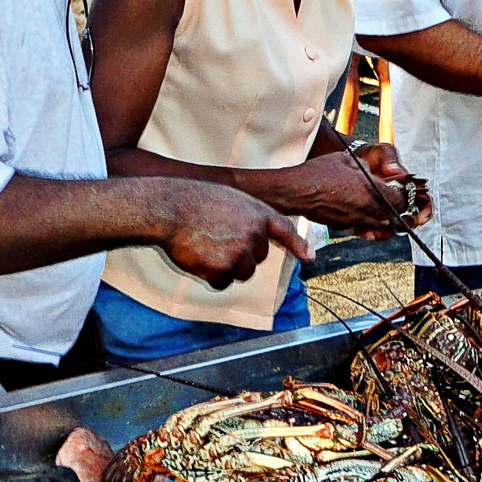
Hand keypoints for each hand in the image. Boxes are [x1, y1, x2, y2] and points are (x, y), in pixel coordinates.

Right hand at [154, 181, 311, 289]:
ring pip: (243, 273)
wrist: (172, 208)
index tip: (309, 258)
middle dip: (241, 255)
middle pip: (258, 259)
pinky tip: (199, 258)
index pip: (286, 231)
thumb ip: (251, 217)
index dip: (299, 245)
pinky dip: (211, 277)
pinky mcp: (223, 269)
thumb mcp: (233, 198)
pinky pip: (223, 283)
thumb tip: (260, 237)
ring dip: (227, 268)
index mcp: (260, 214)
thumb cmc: (197, 201)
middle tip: (218, 239)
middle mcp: (255, 234)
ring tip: (208, 247)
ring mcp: (240, 253)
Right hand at [279, 150, 408, 237]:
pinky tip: (355, 209)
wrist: (296, 191)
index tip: (398, 190)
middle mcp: (367, 210)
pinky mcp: (342, 226)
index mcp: (371, 191)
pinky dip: (362, 219)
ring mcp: (355, 220)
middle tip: (388, 198)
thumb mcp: (347, 160)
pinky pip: (360, 225)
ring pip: (377, 224)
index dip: (402, 196)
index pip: (400, 200)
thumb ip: (365, 167)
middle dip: (392, 208)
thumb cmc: (319, 173)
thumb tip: (370, 172)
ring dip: (379, 215)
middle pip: (391, 216)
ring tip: (372, 204)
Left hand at [347, 141, 431, 230]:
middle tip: (392, 228)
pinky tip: (362, 231)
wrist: (353, 160)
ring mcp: (386, 209)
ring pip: (392, 228)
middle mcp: (400, 201)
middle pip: (409, 219)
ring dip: (385, 233)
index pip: (424, 202)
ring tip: (372, 232)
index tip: (419, 219)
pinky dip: (370, 233)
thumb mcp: (382, 151)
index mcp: (408, 187)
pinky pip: (374, 229)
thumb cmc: (372, 155)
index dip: (425, 212)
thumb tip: (393, 171)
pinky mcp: (371, 215)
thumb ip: (390, 159)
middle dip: (403, 227)